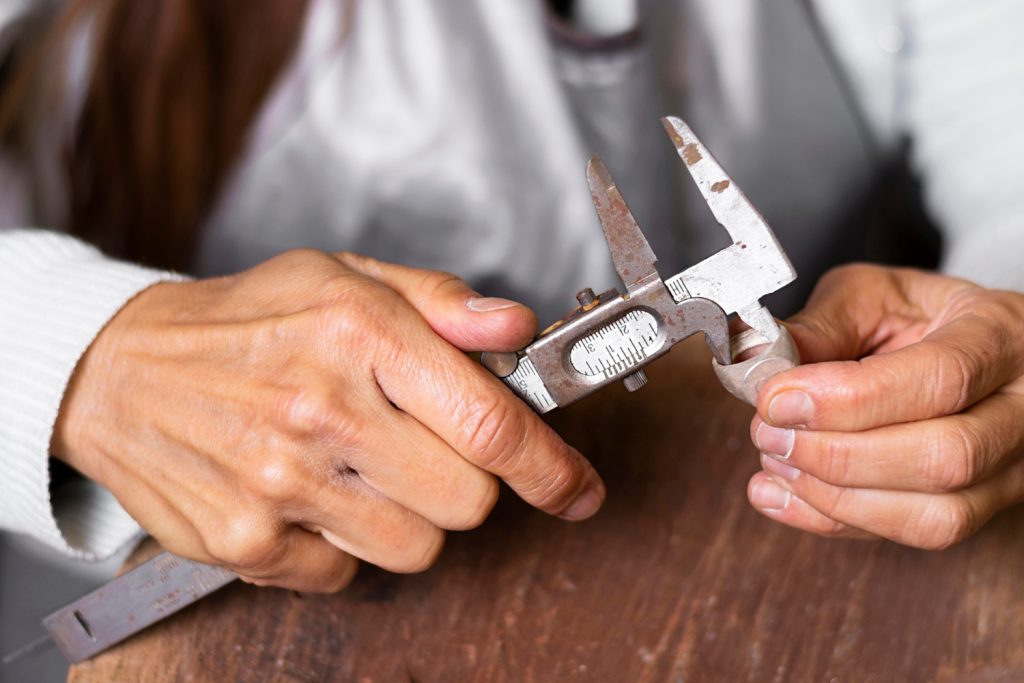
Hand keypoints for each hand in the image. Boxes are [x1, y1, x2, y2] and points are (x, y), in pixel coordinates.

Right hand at [53, 250, 604, 590]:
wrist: (120, 371)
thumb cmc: (244, 320)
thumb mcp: (343, 276)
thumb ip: (440, 301)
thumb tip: (517, 330)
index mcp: (359, 334)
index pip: (490, 422)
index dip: (551, 467)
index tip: (577, 490)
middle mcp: (322, 411)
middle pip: (469, 503)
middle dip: (465, 483)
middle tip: (423, 450)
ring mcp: (281, 484)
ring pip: (417, 550)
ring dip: (407, 518)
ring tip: (359, 469)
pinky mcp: (246, 542)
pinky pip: (345, 576)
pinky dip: (342, 547)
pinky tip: (309, 496)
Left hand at [746, 264, 1023, 547]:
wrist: (971, 350)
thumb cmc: (921, 319)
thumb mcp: (873, 296)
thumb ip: (822, 325)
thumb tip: (762, 360)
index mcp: (1000, 337)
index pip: (939, 379)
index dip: (848, 399)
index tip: (776, 399)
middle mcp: (1022, 410)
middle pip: (943, 458)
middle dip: (837, 455)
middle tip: (768, 433)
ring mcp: (1012, 469)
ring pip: (937, 516)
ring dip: (835, 498)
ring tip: (775, 462)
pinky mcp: (984, 509)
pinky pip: (917, 537)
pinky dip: (835, 523)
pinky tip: (781, 496)